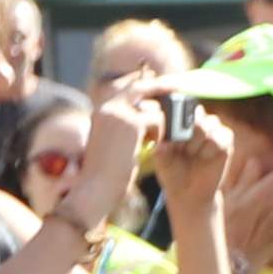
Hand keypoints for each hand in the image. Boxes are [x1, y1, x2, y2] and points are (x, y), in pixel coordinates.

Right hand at [70, 80, 157, 212]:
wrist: (94, 188)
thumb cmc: (104, 173)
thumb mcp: (111, 144)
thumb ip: (124, 128)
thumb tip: (143, 120)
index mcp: (101, 111)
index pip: (127, 89)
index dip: (145, 85)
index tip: (161, 86)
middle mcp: (108, 108)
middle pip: (140, 86)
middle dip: (160, 86)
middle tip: (178, 87)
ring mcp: (119, 114)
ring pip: (153, 107)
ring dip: (161, 124)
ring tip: (154, 142)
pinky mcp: (132, 124)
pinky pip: (158, 120)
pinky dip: (160, 134)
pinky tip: (150, 147)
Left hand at [153, 101, 236, 230]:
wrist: (190, 192)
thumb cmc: (173, 172)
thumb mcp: (163, 162)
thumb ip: (162, 151)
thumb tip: (162, 145)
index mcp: (177, 119)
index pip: (179, 106)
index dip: (176, 116)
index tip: (171, 134)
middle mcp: (195, 119)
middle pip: (195, 112)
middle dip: (187, 132)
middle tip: (182, 149)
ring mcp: (212, 127)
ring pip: (208, 124)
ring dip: (198, 142)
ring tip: (192, 154)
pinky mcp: (225, 138)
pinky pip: (221, 137)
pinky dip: (212, 149)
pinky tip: (206, 158)